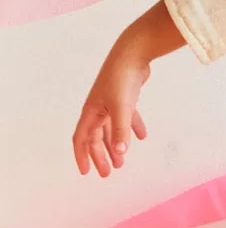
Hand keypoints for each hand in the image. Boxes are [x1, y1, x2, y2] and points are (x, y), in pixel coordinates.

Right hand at [73, 40, 149, 176]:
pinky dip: (132, 128)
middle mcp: (98, 109)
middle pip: (96, 138)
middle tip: (107, 173)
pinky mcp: (126, 97)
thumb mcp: (122, 107)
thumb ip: (121, 130)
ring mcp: (111, 103)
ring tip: (122, 162)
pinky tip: (142, 137)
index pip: (81, 139)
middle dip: (100, 156)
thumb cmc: (122, 79)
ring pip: (111, 130)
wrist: (134, 54)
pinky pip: (127, 117)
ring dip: (115, 145)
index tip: (86, 172)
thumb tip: (120, 153)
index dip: (82, 156)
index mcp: (91, 112)